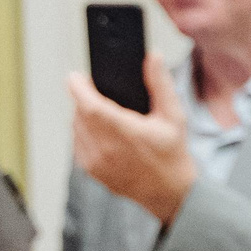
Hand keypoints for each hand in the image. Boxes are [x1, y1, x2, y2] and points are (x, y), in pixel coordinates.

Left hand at [69, 56, 195, 225]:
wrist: (171, 193)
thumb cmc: (173, 155)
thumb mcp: (174, 116)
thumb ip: (160, 84)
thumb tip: (153, 57)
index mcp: (123, 130)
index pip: (87, 102)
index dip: (78, 85)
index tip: (78, 76)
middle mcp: (104, 147)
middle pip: (79, 112)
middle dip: (86, 99)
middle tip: (101, 94)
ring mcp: (95, 161)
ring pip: (75, 127)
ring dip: (84, 117)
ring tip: (103, 114)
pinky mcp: (91, 170)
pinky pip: (78, 143)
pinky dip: (84, 134)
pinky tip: (103, 134)